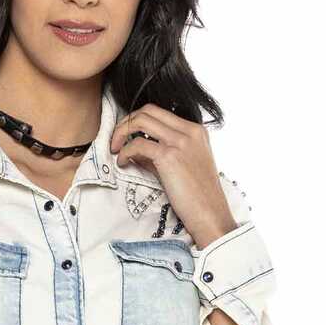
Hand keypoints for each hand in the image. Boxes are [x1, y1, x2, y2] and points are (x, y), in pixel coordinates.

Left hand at [109, 103, 237, 246]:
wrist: (210, 214)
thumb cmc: (198, 196)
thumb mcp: (182, 167)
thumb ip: (160, 154)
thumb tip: (135, 150)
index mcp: (196, 131)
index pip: (160, 112)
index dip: (138, 120)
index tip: (127, 135)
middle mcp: (189, 131)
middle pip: (148, 110)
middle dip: (126, 122)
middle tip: (116, 140)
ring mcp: (180, 142)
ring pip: (141, 120)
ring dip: (121, 132)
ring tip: (115, 149)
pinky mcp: (169, 156)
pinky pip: (137, 144)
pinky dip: (125, 152)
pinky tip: (122, 163)